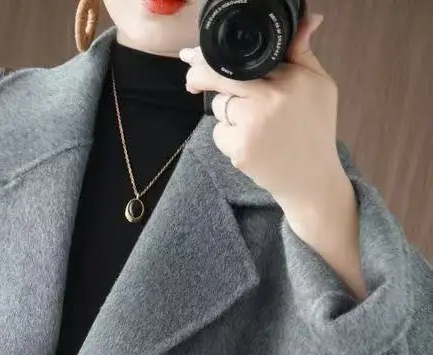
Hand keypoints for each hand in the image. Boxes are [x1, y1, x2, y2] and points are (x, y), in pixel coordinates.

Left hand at [181, 8, 347, 212]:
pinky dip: (228, 136)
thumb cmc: (315, 129)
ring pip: (220, 106)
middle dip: (199, 76)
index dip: (212, 55)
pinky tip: (250, 143)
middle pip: (220, 77)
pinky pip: (220, 132)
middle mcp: (271, 98)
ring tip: (255, 124)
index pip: (244, 58)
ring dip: (227, 111)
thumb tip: (308, 18)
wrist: (312, 179)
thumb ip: (303, 52)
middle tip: (191, 78)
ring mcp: (253, 125)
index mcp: (291, 77)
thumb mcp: (320, 85)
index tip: (193, 54)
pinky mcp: (240, 149)